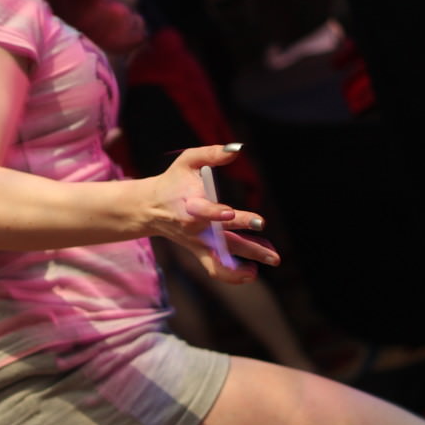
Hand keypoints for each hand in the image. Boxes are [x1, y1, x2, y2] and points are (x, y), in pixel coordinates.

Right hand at [145, 145, 279, 281]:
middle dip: (245, 240)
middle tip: (265, 232)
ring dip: (247, 263)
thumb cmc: (173, 181)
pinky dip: (233, 275)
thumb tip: (238, 149)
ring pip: (223, 259)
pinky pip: (215, 269)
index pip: (203, 212)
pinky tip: (252, 272)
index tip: (230, 213)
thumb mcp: (188, 161)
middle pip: (222, 238)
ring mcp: (198, 243)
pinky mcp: (200, 252)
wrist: (150, 207)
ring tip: (274, 259)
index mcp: (190, 204)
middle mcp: (195, 228)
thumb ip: (212, 154)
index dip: (215, 214)